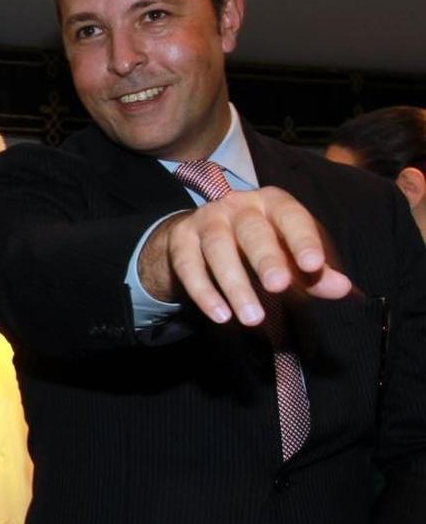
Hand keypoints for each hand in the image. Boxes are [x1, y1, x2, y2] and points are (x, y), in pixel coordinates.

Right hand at [139, 186, 351, 325]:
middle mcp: (238, 206)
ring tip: (253, 319)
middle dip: (265, 258)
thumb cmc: (261, 247)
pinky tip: (221, 316)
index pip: (291, 216)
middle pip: (251, 230)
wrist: (203, 238)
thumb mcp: (291, 259)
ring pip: (217, 248)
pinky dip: (203, 292)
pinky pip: (188, 265)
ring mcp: (206, 220)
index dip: (302, 239)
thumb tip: (343, 290)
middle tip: (278, 287)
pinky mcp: (180, 239)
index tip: (313, 265)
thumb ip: (316, 275)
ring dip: (234, 284)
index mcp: (273, 203)